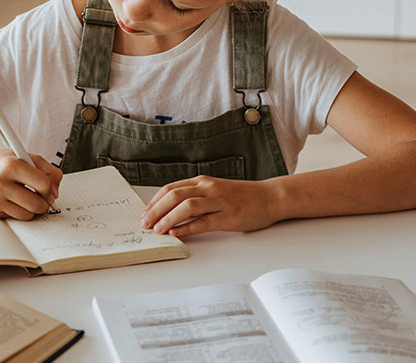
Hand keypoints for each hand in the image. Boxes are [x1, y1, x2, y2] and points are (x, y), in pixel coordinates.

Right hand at [0, 149, 61, 219]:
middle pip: (37, 204)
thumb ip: (49, 170)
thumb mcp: (26, 157)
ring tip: (27, 197)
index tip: (46, 186)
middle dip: (44, 202)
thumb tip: (55, 193)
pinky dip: (19, 211)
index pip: (43, 183)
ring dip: (32, 209)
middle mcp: (0, 182)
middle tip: (41, 196)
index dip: (49, 187)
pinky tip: (13, 200)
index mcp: (10, 165)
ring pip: (28, 215)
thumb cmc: (2, 163)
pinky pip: (16, 218)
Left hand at [140, 176, 281, 236]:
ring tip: (157, 229)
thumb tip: (171, 212)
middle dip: (156, 210)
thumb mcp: (215, 191)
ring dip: (168, 218)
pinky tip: (177, 234)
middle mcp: (208, 188)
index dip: (155, 201)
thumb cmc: (242, 196)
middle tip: (145, 223)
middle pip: (174, 196)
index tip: (144, 213)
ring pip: (186, 207)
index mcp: (202, 181)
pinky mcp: (228, 216)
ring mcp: (219, 202)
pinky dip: (187, 228)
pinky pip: (204, 222)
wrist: (270, 197)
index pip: (171, 188)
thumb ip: (196, 197)